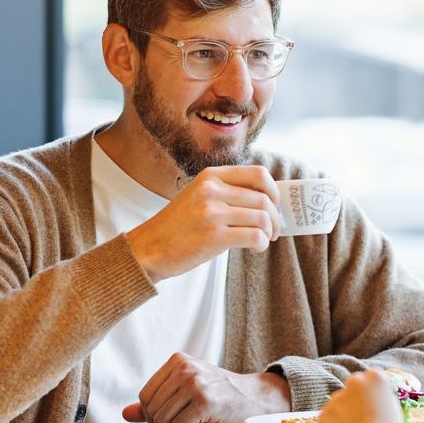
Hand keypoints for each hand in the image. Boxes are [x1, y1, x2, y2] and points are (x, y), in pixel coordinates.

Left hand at [122, 354, 291, 422]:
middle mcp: (185, 368)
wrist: (254, 398)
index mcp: (177, 360)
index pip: (145, 395)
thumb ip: (156, 401)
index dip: (152, 414)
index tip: (168, 420)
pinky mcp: (204, 400)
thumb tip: (125, 414)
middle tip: (186, 421)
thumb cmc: (219, 395)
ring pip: (163, 420)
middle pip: (151, 409)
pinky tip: (205, 421)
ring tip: (198, 418)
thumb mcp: (186, 391)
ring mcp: (194, 383)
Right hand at [125, 166, 281, 282]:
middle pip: (263, 199)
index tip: (275, 206)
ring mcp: (212, 213)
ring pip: (262, 218)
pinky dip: (261, 244)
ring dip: (269, 233)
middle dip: (275, 217)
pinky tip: (255, 248)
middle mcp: (211, 191)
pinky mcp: (214, 236)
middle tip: (274, 231)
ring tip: (263, 241)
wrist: (148, 249)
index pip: (258, 174)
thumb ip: (227, 192)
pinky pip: (255, 236)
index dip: (274, 191)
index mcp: (210, 176)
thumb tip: (267, 200)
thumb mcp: (198, 196)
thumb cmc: (178, 226)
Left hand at [319, 369, 404, 422]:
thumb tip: (372, 399)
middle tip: (362, 419)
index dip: (371, 393)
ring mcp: (337, 398)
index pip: (370, 377)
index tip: (373, 404)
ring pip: (338, 404)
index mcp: (375, 378)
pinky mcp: (324, 415)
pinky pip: (328, 419)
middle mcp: (354, 382)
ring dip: (343, 414)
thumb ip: (379, 397)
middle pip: (352, 389)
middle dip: (354, 401)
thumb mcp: (392, 408)